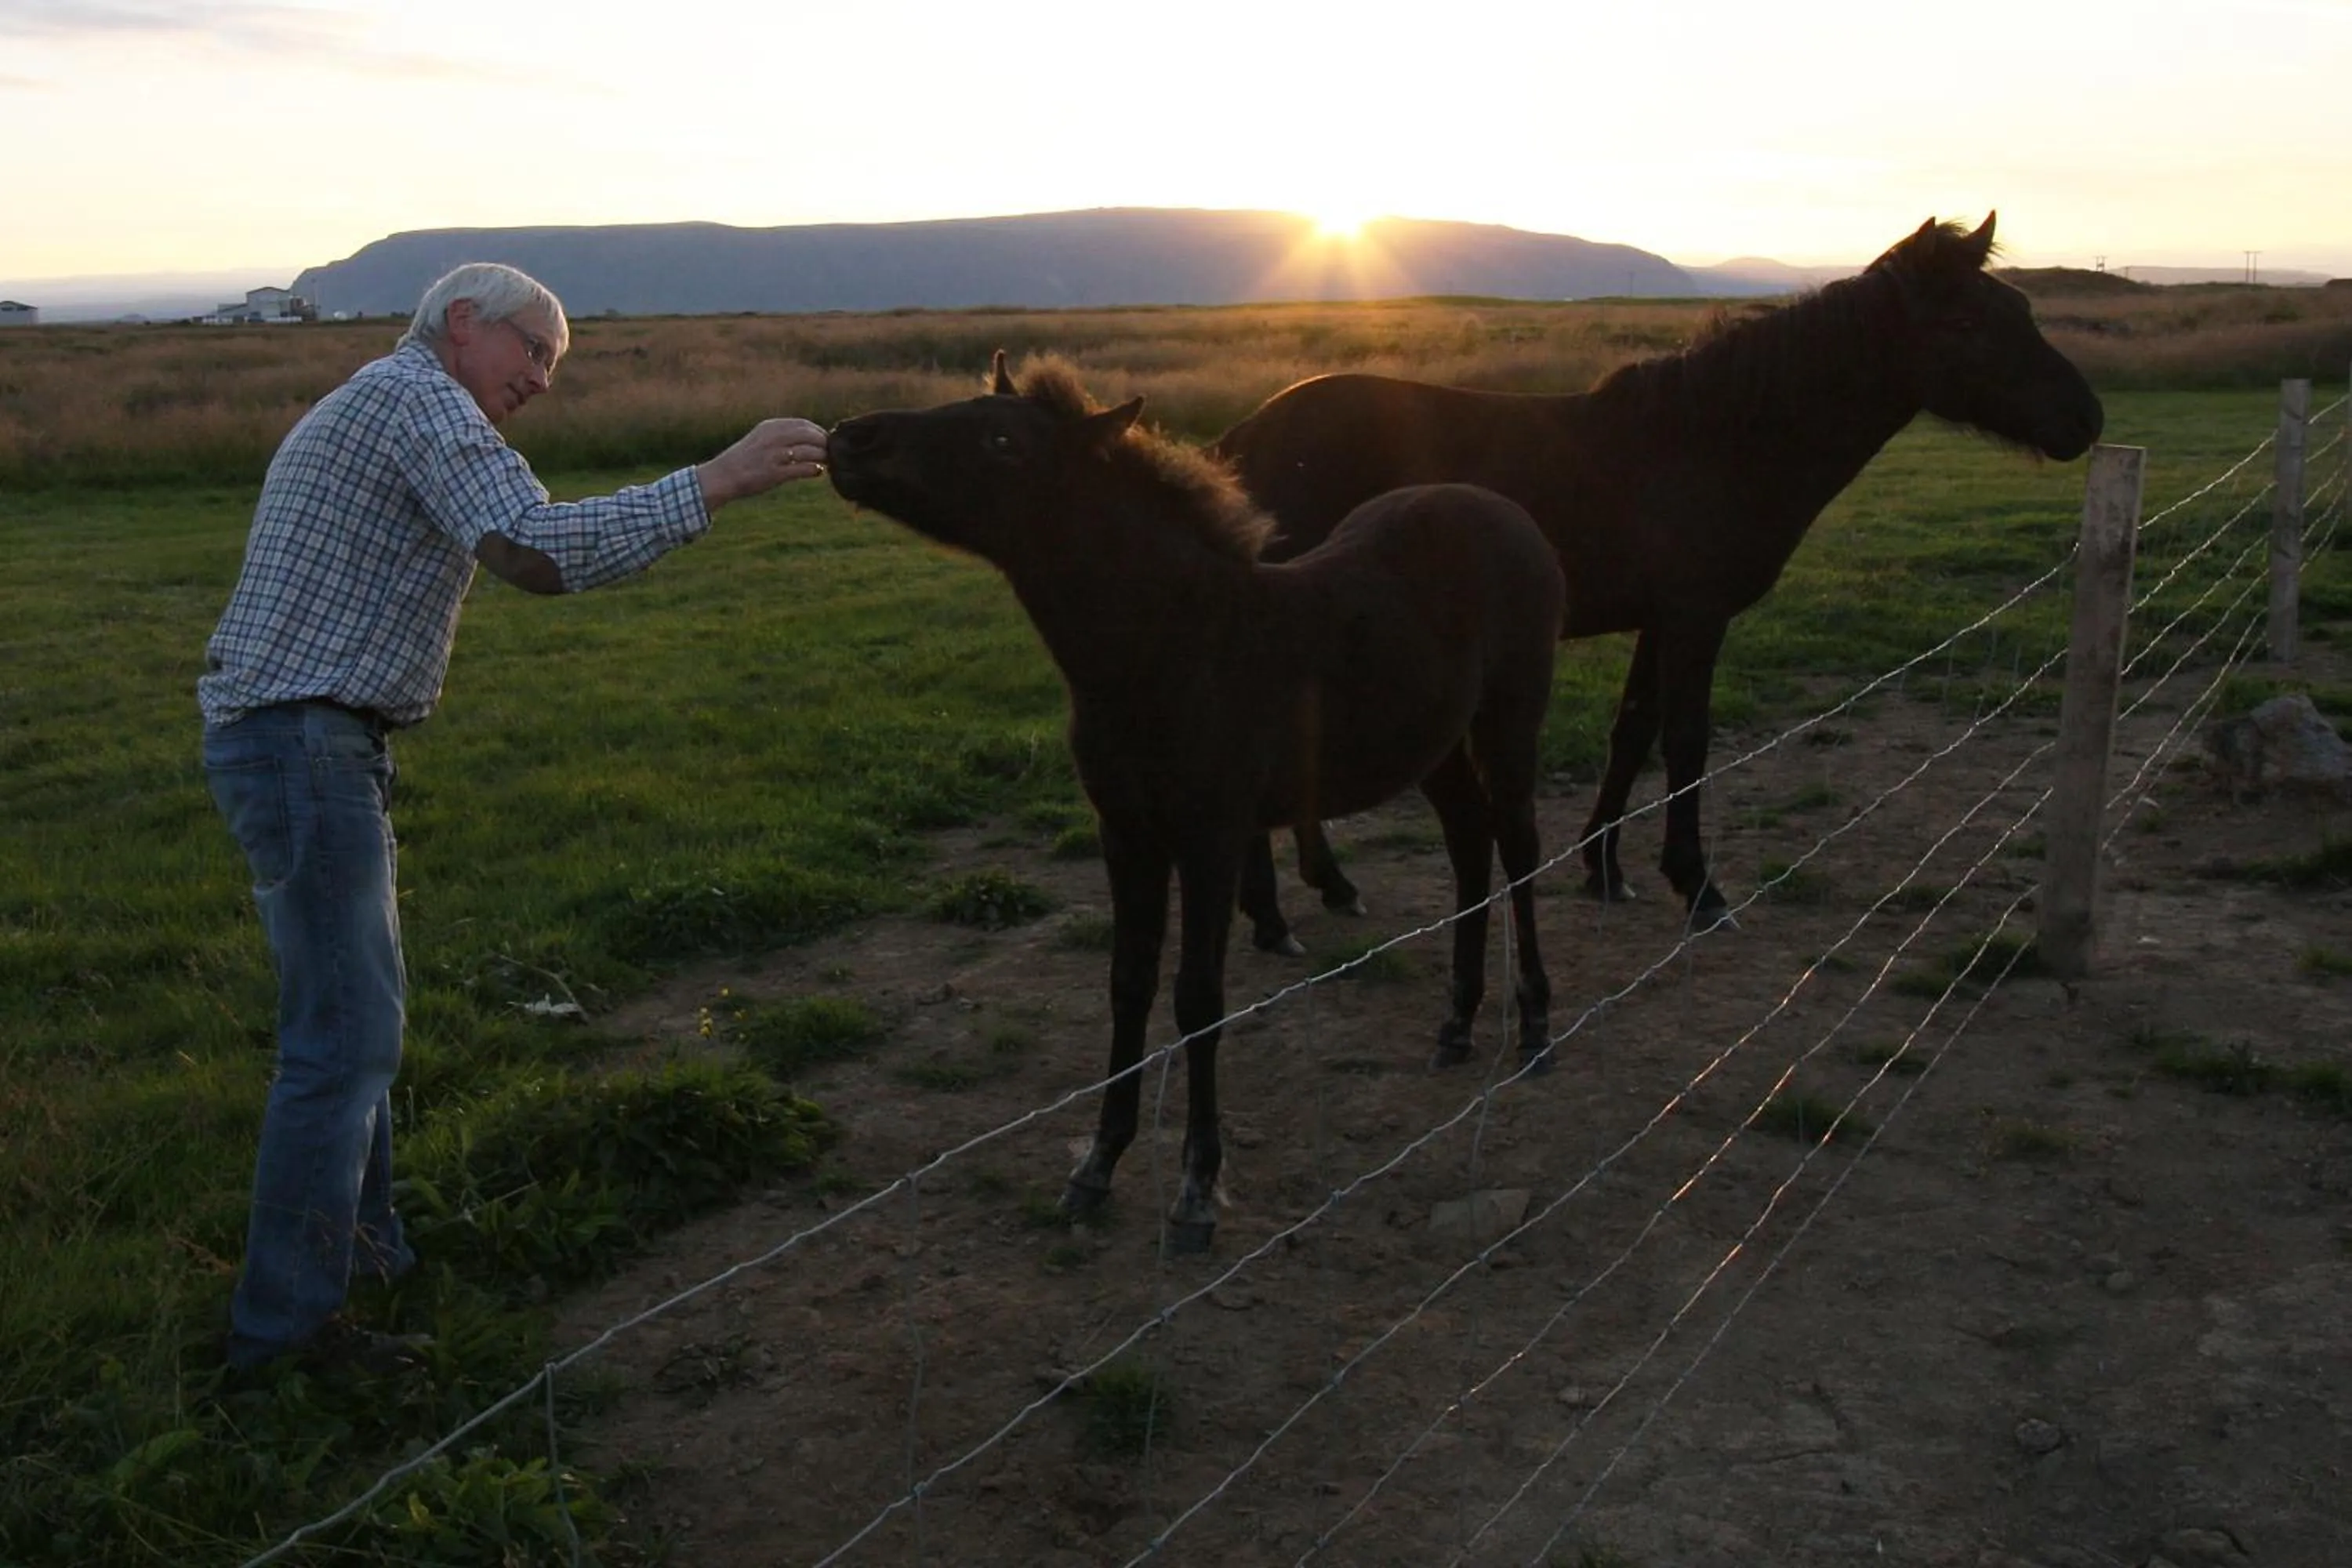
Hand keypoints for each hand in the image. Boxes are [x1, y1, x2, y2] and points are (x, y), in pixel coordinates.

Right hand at [695, 417, 829, 510]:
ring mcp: (774, 455)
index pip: (804, 424)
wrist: (723, 476)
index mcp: (770, 427)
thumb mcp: (761, 439)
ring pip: (810, 451)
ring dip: (823, 457)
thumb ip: (783, 436)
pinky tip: (818, 472)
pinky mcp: (774, 473)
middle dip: (824, 444)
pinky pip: (803, 469)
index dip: (819, 432)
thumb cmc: (745, 459)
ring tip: (828, 463)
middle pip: (810, 435)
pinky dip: (814, 470)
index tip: (826, 441)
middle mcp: (773, 438)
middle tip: (832, 453)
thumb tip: (811, 439)